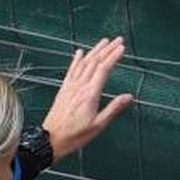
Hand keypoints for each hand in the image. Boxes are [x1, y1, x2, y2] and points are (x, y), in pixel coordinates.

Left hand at [42, 37, 133, 160]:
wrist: (51, 140)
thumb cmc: (75, 135)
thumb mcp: (98, 125)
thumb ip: (113, 108)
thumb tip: (128, 96)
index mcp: (90, 94)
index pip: (104, 70)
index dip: (113, 57)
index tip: (122, 48)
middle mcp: (80, 87)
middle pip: (95, 62)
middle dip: (107, 50)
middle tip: (118, 40)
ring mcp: (70, 87)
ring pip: (84, 63)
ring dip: (94, 51)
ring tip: (104, 42)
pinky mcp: (64, 89)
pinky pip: (71, 71)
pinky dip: (76, 60)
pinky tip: (80, 52)